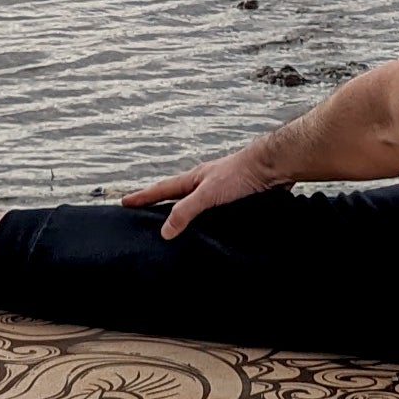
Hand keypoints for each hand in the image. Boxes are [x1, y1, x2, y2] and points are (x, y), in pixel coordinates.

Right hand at [117, 147, 277, 238]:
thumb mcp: (207, 194)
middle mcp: (205, 184)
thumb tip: (164, 231)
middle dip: (160, 205)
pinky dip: (207, 220)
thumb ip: (186, 211)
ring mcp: (221, 191)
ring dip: (185, 213)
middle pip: (177, 196)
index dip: (143, 197)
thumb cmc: (241, 174)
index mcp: (193, 179)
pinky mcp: (237, 199)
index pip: (162, 190)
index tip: (124, 202)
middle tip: (144, 215)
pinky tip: (209, 229)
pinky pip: (215, 212)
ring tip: (174, 226)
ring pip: (197, 205)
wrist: (273, 167)